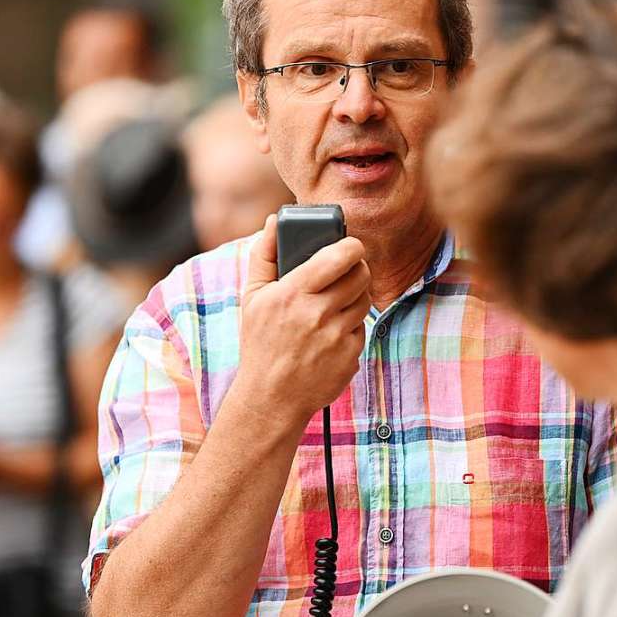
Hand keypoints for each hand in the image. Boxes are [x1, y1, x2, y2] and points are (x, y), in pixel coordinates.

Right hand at [233, 214, 369, 429]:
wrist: (271, 396)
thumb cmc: (260, 342)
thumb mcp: (252, 297)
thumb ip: (264, 254)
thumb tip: (275, 220)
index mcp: (292, 293)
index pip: (338, 256)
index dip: (351, 245)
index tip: (349, 245)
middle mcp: (317, 314)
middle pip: (359, 275)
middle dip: (356, 268)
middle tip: (347, 270)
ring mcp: (336, 337)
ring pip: (364, 300)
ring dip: (355, 296)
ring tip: (336, 301)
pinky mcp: (350, 356)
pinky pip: (361, 328)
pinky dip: (350, 326)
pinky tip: (331, 332)